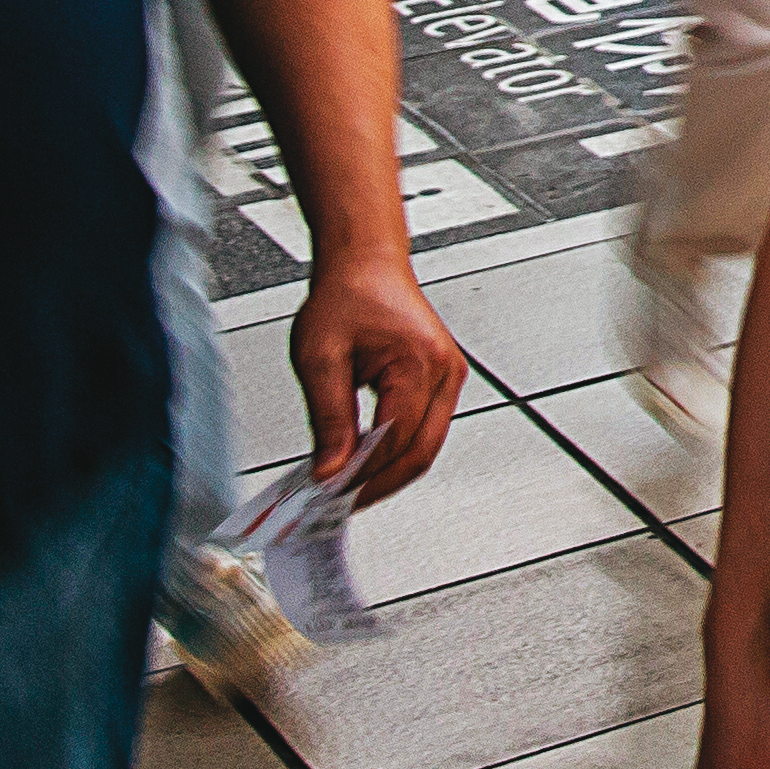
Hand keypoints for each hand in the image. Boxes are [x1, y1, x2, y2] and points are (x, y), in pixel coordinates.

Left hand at [288, 250, 465, 504]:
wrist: (366, 265)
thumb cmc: (348, 295)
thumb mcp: (320, 359)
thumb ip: (328, 419)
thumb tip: (331, 468)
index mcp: (419, 362)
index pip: (394, 439)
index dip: (360, 473)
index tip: (326, 493)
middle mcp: (445, 372)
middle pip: (420, 452)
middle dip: (378, 484)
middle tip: (338, 503)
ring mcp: (449, 377)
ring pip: (426, 446)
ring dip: (388, 471)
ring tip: (346, 485)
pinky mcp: (441, 380)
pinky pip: (425, 430)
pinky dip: (396, 452)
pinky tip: (365, 460)